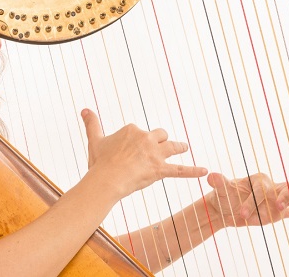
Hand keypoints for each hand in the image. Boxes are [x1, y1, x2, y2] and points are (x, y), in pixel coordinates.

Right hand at [81, 109, 207, 198]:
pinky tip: (205, 171)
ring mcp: (155, 154)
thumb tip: (84, 109)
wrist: (106, 179)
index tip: (129, 152)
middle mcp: (146, 138)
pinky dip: (193, 171)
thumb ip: (91, 123)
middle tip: (161, 147)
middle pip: (159, 136)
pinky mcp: (160, 170)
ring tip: (184, 147)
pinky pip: (181, 170)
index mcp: (132, 130)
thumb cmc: (100, 162)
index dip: (136, 142)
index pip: (140, 132)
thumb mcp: (95, 140)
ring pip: (172, 147)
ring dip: (179, 147)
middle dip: (160, 141)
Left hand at [207, 172, 288, 226]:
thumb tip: (210, 176)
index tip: (241, 213)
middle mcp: (270, 188)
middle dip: (282, 199)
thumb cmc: (224, 197)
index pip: (261, 190)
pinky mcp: (280, 212)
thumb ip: (219, 183)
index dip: (252, 202)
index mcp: (258, 179)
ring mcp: (276, 199)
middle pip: (285, 189)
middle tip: (274, 211)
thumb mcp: (221, 191)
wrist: (225, 211)